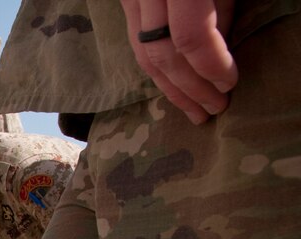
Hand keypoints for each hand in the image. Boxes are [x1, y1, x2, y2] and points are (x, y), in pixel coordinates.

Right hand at [119, 0, 236, 123]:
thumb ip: (221, 10)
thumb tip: (219, 54)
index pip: (189, 37)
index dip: (210, 66)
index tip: (229, 84)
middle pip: (163, 54)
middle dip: (191, 88)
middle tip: (214, 108)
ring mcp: (131, 0)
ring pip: (144, 54)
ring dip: (171, 88)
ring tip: (194, 111)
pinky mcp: (126, 2)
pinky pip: (137, 43)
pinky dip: (157, 69)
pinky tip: (174, 86)